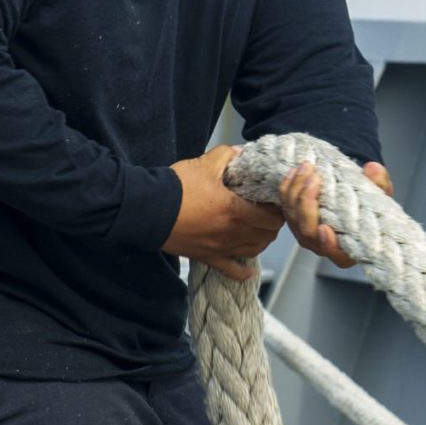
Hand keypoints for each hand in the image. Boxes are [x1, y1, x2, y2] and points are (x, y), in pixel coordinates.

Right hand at [162, 143, 284, 279]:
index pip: (274, 217)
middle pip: (268, 235)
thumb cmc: (177, 187)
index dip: (278, 208)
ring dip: (260, 241)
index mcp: (237, 211)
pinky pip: (231, 271)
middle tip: (266, 212)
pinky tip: (247, 270)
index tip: (274, 200)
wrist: (147, 209)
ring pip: (255, 251)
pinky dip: (242, 272)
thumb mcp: (204, 163)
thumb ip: (227, 156)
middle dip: (272, 223)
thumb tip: (240, 152)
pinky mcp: (207, 258)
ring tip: (257, 230)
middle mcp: (233, 233)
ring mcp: (221, 248)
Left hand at [282, 159, 392, 268]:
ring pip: (293, 217)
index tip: (324, 228)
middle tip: (315, 179)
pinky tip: (295, 171)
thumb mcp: (381, 193)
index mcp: (347, 248)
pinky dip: (288, 187)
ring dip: (297, 190)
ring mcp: (306, 232)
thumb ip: (380, 184)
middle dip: (307, 204)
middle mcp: (323, 244)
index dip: (328, 243)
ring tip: (307, 168)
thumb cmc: (369, 203)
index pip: (336, 253)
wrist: (353, 195)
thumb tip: (373, 170)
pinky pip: (285, 205)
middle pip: (307, 232)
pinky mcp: (295, 219)